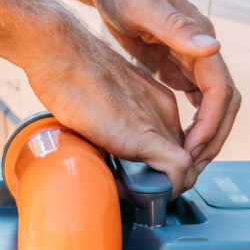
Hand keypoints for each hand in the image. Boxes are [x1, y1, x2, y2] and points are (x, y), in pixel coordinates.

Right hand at [20, 18, 200, 192]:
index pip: (175, 144)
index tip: (139, 178)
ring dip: (168, 187)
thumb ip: (110, 123)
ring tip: (137, 193)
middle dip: (168, 180)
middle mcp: (164, 111)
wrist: (62, 56)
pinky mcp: (145, 135)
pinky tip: (141, 191)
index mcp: (156, 101)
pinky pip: (178, 170)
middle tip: (140, 190)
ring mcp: (158, 122)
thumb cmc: (69, 73)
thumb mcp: (101, 102)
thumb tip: (101, 150)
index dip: (162, 168)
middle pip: (184, 157)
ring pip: (187, 167)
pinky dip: (167, 188)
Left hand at [91, 0, 240, 169]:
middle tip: (191, 165)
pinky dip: (191, 122)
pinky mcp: (174, 62)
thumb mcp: (143, 5)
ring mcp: (189, 57)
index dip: (212, 123)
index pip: (221, 91)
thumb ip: (176, 27)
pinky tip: (176, 139)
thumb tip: (214, 48)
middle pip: (223, 102)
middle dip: (213, 136)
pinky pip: (193, 99)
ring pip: (211, 104)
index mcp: (199, 39)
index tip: (193, 149)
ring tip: (185, 160)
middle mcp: (201, 50)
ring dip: (205, 133)